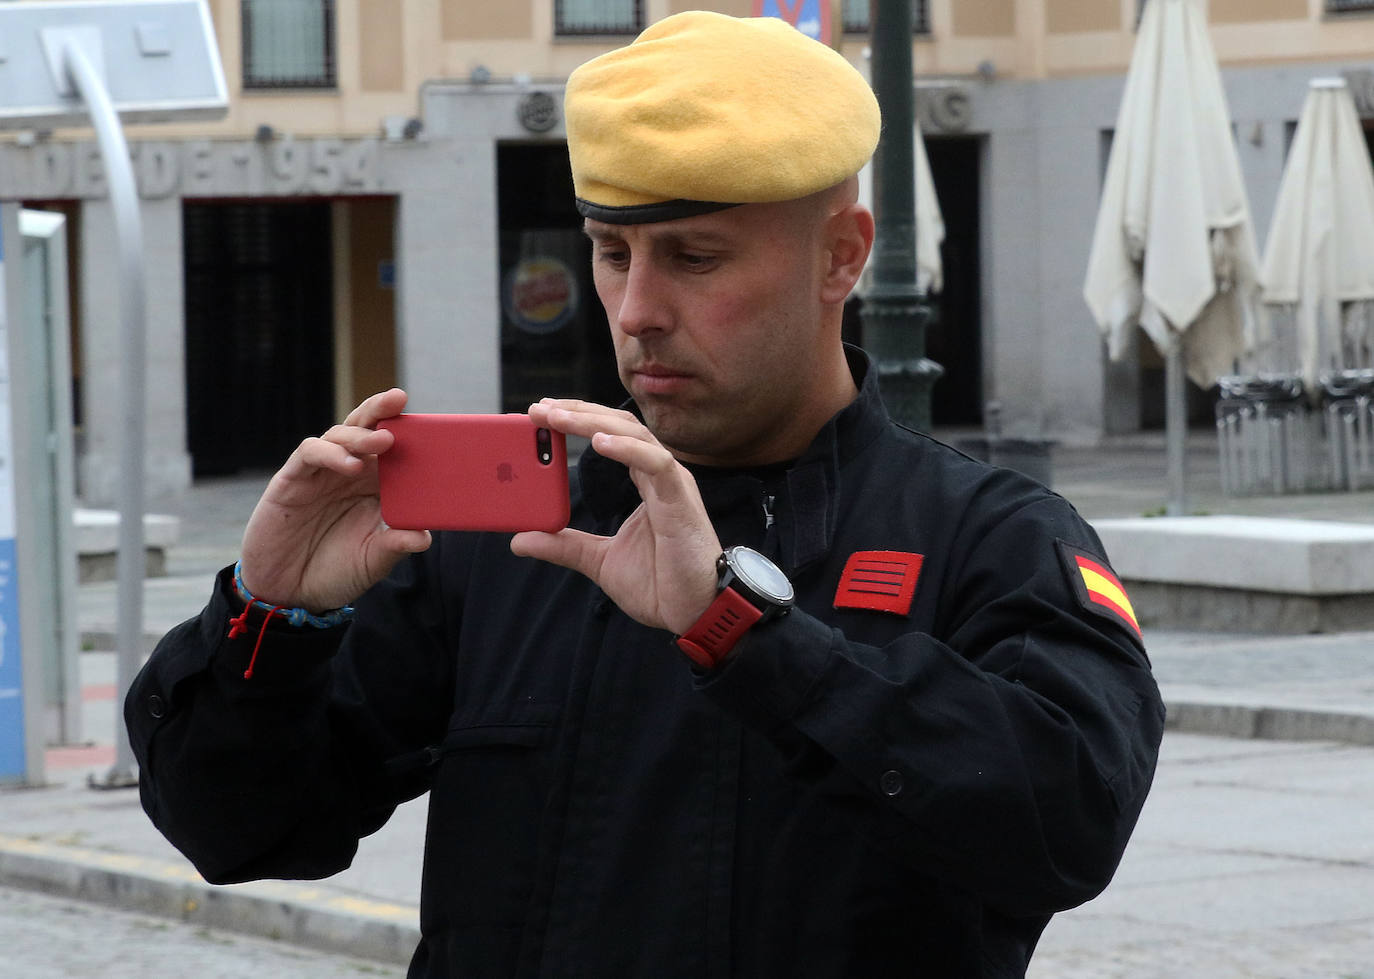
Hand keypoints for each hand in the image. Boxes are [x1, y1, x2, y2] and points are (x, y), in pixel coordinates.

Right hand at [238, 389, 431, 611]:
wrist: (287, 592)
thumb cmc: (334, 571)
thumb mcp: (372, 561)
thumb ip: (396, 546)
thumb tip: (425, 536)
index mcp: (374, 487)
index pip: (393, 450)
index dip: (409, 433)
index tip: (434, 425)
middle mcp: (348, 473)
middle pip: (366, 430)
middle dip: (382, 411)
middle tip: (400, 398)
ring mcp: (320, 474)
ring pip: (338, 435)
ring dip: (360, 434)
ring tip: (383, 440)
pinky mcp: (292, 480)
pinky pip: (310, 453)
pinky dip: (330, 453)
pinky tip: (349, 465)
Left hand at [511, 400, 719, 634]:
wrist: (697, 612)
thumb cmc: (661, 584)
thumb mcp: (599, 561)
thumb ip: (563, 546)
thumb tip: (520, 540)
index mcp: (645, 481)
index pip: (610, 435)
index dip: (578, 419)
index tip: (540, 415)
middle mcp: (660, 474)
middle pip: (618, 426)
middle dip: (577, 412)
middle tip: (538, 409)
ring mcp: (672, 484)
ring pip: (633, 435)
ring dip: (592, 422)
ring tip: (557, 418)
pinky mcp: (680, 500)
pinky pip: (656, 463)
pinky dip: (628, 449)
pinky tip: (599, 442)